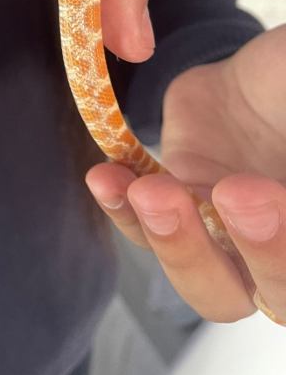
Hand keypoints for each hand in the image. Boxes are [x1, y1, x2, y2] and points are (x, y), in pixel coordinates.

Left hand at [86, 25, 285, 321]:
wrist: (254, 81)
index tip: (268, 189)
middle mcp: (277, 250)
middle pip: (273, 294)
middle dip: (257, 250)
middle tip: (235, 191)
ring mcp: (224, 240)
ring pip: (203, 280)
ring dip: (174, 240)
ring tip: (151, 191)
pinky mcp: (173, 211)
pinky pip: (143, 230)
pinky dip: (122, 208)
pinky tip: (105, 178)